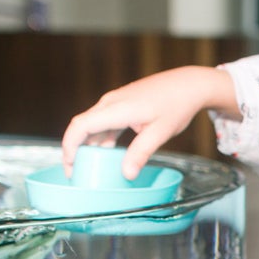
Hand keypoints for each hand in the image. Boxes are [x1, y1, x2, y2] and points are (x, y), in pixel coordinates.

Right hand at [61, 66, 239, 178]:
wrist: (189, 84)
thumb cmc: (176, 105)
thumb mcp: (160, 132)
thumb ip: (141, 153)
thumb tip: (127, 174)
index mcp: (117, 108)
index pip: (80, 126)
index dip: (69, 147)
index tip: (70, 166)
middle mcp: (111, 103)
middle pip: (82, 126)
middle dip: (75, 150)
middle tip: (76, 173)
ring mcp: (116, 101)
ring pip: (93, 124)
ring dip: (89, 145)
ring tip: (90, 167)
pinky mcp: (122, 104)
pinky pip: (104, 122)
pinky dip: (102, 138)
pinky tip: (107, 153)